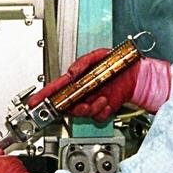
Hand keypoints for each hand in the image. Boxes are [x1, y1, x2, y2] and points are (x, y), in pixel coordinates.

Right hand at [30, 48, 171, 119]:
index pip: (55, 88)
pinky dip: (103, 111)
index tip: (34, 102)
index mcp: (77, 80)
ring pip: (82, 113)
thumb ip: (83, 62)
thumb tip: (71, 71)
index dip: (43, 96)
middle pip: (67, 105)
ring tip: (103, 99)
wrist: (137, 75)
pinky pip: (97, 117)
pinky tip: (108, 102)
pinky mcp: (102, 109)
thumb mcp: (99, 55)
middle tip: (82, 103)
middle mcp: (82, 92)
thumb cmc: (117, 63)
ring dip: (91, 108)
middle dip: (74, 107)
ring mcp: (91, 101)